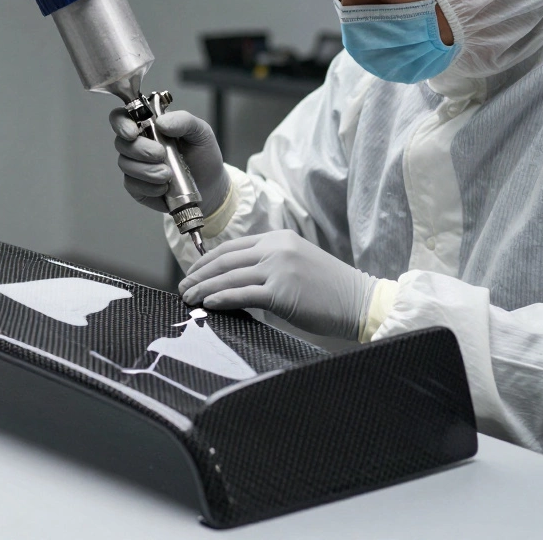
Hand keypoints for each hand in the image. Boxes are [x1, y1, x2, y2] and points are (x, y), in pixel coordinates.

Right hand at [109, 109, 228, 215]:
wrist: (211, 185)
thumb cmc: (202, 155)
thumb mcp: (200, 131)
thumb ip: (183, 120)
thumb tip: (161, 122)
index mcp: (149, 124)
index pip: (122, 118)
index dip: (121, 123)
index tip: (133, 132)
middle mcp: (138, 143)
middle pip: (121, 143)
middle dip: (141, 149)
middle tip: (161, 154)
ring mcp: (136, 166)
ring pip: (125, 165)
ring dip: (147, 170)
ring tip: (168, 174)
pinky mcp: (137, 186)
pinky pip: (132, 185)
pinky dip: (149, 186)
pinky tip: (164, 186)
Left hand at [177, 230, 375, 339]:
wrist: (359, 301)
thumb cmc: (329, 289)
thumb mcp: (296, 264)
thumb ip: (268, 265)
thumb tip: (233, 280)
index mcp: (279, 238)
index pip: (233, 247)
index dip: (207, 260)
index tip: (193, 271)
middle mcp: (276, 248)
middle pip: (225, 260)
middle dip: (199, 274)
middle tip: (183, 286)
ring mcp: (279, 268)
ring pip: (229, 277)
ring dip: (203, 288)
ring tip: (188, 298)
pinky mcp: (281, 290)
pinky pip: (242, 294)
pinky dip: (221, 299)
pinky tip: (208, 304)